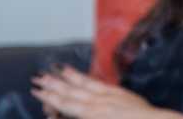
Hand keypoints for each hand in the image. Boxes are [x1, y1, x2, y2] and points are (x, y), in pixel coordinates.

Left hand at [30, 65, 169, 118]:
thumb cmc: (144, 115)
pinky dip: (60, 107)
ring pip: (69, 98)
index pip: (88, 82)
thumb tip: (111, 98)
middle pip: (74, 88)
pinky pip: (73, 110)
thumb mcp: (130, 102)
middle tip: (40, 77)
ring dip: (53, 92)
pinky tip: (48, 106)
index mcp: (111, 93)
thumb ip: (117, 100)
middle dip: (56, 82)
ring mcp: (96, 109)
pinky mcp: (93, 116)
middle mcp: (101, 99)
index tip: (62, 68)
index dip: (73, 75)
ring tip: (38, 87)